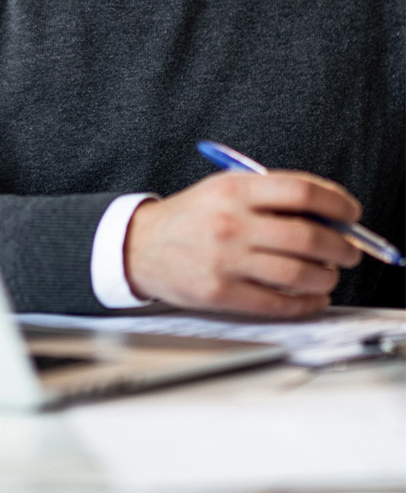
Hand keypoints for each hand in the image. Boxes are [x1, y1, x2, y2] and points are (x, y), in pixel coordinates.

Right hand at [124, 171, 362, 315]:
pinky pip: (278, 303)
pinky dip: (306, 303)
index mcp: (235, 190)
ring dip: (326, 277)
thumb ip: (273, 196)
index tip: (351, 214)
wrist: (141, 246)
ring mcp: (226, 260)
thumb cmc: (191, 217)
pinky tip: (312, 297)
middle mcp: (231, 223)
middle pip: (308, 236)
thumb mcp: (225, 189)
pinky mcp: (221, 292)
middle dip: (342, 247)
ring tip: (328, 274)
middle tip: (350, 252)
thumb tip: (330, 216)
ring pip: (299, 274)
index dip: (338, 203)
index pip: (302, 192)